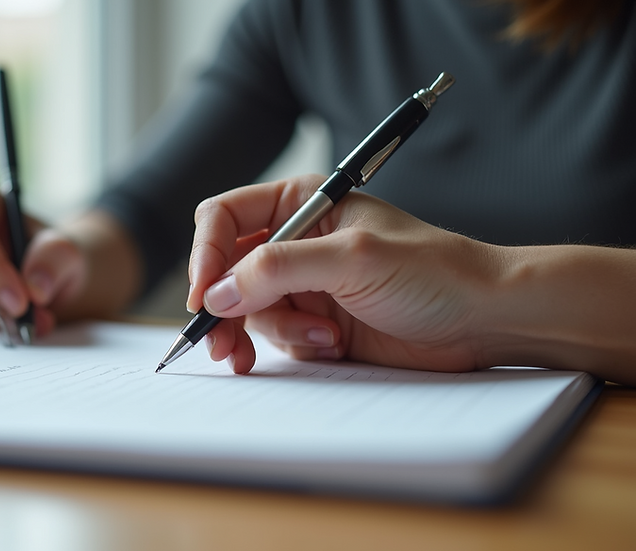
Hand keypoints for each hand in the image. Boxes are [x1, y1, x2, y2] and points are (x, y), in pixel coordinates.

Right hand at [186, 174, 497, 373]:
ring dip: (273, 330)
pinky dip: (295, 346)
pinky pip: (276, 337)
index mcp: (302, 202)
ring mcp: (303, 284)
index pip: (225, 219)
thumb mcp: (351, 258)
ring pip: (247, 309)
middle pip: (226, 270)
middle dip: (224, 306)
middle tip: (221, 342)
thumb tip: (216, 292)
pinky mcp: (314, 322)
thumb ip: (277, 268)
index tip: (203, 297)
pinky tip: (329, 345)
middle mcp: (296, 241)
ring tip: (318, 340)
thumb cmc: (433, 271)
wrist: (484, 319)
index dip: (206, 255)